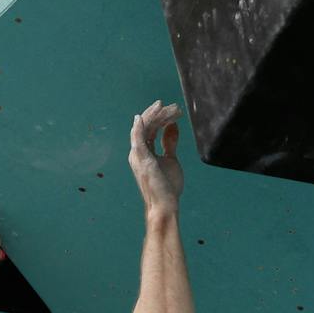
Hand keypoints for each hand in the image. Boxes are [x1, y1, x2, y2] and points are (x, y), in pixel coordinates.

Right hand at [129, 100, 184, 214]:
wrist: (165, 205)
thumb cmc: (167, 186)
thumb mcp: (171, 159)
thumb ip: (169, 142)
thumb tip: (172, 126)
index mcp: (144, 152)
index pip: (151, 128)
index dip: (162, 118)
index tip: (176, 112)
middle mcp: (137, 152)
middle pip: (147, 125)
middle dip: (161, 114)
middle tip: (176, 108)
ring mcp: (138, 155)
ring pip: (143, 127)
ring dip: (155, 116)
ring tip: (167, 107)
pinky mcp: (141, 159)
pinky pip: (137, 138)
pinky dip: (139, 126)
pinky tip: (142, 116)